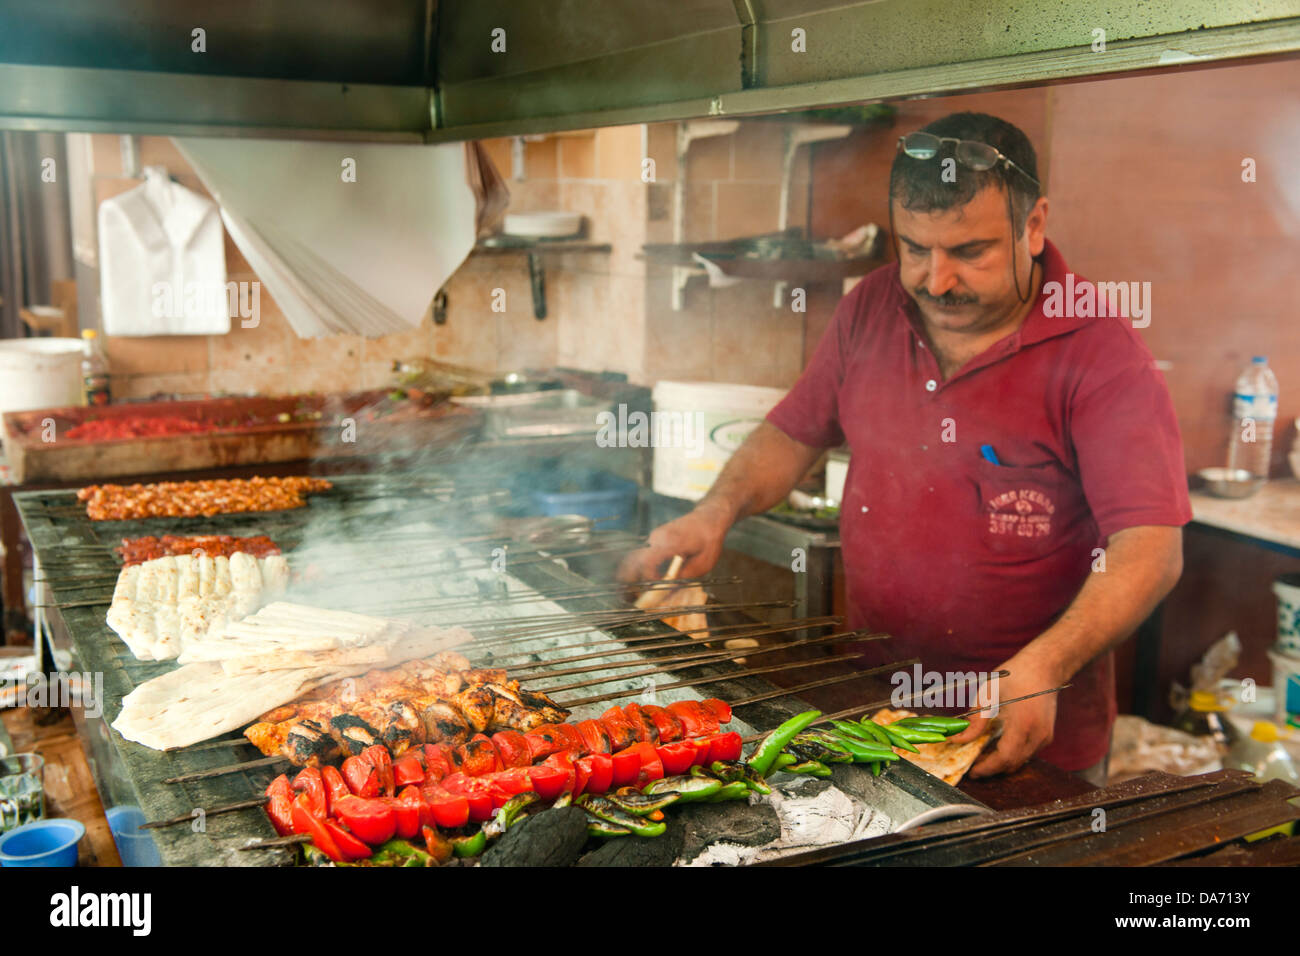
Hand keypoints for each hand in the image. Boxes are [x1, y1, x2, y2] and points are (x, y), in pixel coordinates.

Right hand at [617, 503, 730, 582]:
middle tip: (631, 596)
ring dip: (632, 574)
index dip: (648, 578)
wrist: (708, 518)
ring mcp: (654, 536)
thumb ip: (683, 577)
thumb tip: (667, 590)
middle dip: (629, 579)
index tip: (655, 588)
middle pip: (634, 559)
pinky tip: (644, 580)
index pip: (648, 561)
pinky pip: (642, 554)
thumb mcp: (702, 565)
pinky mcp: (654, 539)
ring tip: (634, 591)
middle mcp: (657, 537)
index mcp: (671, 543)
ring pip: (635, 557)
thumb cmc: (709, 541)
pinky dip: (640, 568)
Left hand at [947, 649, 1061, 777]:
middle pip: (1013, 764)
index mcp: (1023, 723)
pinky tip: (998, 746)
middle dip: (992, 769)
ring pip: (1021, 760)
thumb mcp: (988, 693)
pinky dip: (1012, 754)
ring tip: (982, 756)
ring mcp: (1044, 736)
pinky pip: (1027, 753)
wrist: (1045, 667)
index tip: (973, 771)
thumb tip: (958, 738)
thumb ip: (975, 720)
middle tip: (973, 766)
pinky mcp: (1046, 735)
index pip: (1005, 757)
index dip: (988, 768)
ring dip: (1002, 762)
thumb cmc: (1016, 675)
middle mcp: (1037, 734)